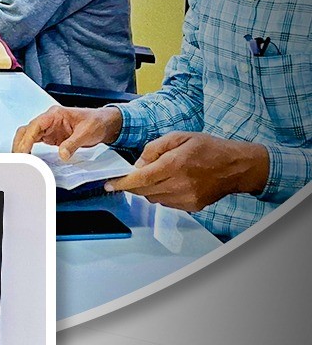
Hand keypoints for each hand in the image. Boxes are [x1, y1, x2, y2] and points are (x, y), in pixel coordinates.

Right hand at [11, 105, 123, 158]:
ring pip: (28, 135)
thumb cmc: (96, 122)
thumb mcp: (86, 132)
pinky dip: (29, 149)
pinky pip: (34, 141)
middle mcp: (48, 120)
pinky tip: (28, 157)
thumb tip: (62, 154)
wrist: (104, 123)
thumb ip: (73, 144)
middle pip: (26, 130)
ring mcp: (48, 128)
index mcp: (54, 114)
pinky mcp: (51, 136)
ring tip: (20, 160)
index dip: (26, 139)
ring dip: (22, 147)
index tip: (23, 152)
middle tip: (18, 159)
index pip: (34, 126)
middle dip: (19, 144)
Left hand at [103, 132, 269, 211]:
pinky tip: (169, 183)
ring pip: (153, 198)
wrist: (236, 166)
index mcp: (174, 165)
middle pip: (143, 191)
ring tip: (157, 175)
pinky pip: (167, 203)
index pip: (140, 179)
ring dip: (147, 189)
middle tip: (130, 176)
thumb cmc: (207, 147)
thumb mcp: (178, 137)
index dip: (121, 183)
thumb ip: (154, 149)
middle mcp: (179, 184)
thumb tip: (138, 165)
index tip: (109, 184)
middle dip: (132, 184)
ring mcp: (186, 198)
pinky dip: (161, 194)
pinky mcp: (192, 206)